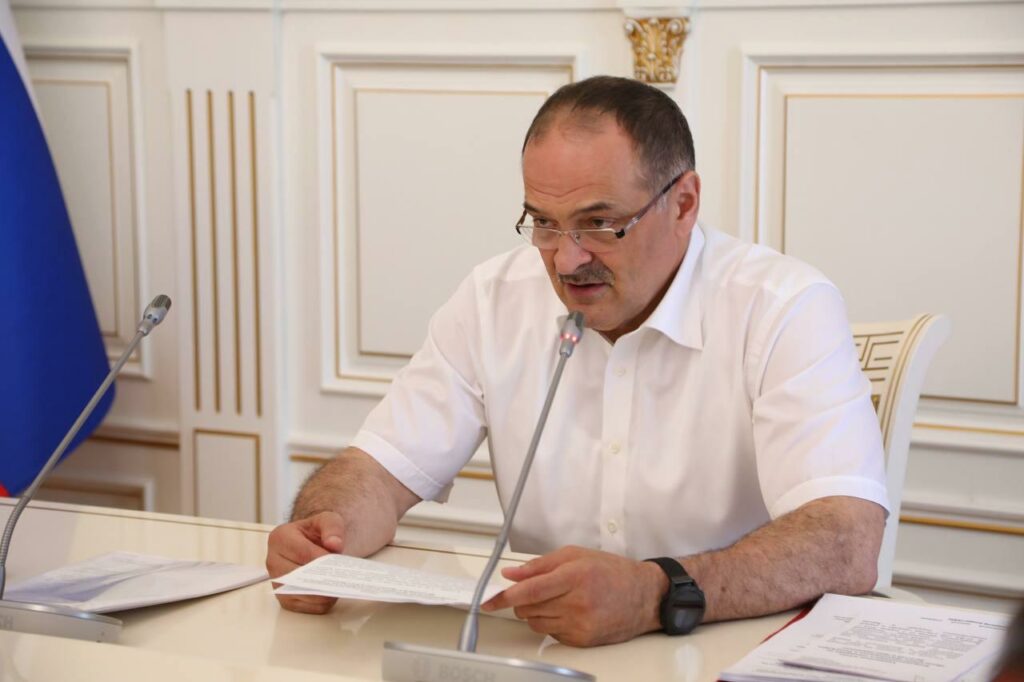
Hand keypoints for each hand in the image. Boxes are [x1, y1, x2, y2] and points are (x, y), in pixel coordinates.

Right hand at [266, 511, 345, 613]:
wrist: (311, 544)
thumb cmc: (315, 533)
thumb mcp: (326, 520)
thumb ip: (332, 527)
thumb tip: (334, 544)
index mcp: (280, 538)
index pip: (303, 553)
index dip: (323, 560)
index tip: (337, 562)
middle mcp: (273, 561)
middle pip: (301, 577)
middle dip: (323, 577)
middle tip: (341, 576)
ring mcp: (277, 582)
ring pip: (303, 595)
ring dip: (324, 592)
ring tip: (338, 584)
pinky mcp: (285, 599)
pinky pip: (306, 607)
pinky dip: (322, 603)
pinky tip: (332, 592)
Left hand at [482, 545, 667, 646]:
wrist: (644, 596)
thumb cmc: (611, 571)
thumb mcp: (576, 555)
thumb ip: (540, 565)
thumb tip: (512, 574)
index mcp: (574, 576)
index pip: (529, 590)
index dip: (504, 596)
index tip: (488, 600)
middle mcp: (577, 602)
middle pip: (528, 608)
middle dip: (523, 599)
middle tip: (537, 590)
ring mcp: (580, 624)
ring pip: (536, 622)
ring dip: (537, 612)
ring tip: (558, 599)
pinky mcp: (582, 640)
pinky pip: (551, 634)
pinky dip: (551, 623)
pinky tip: (568, 611)